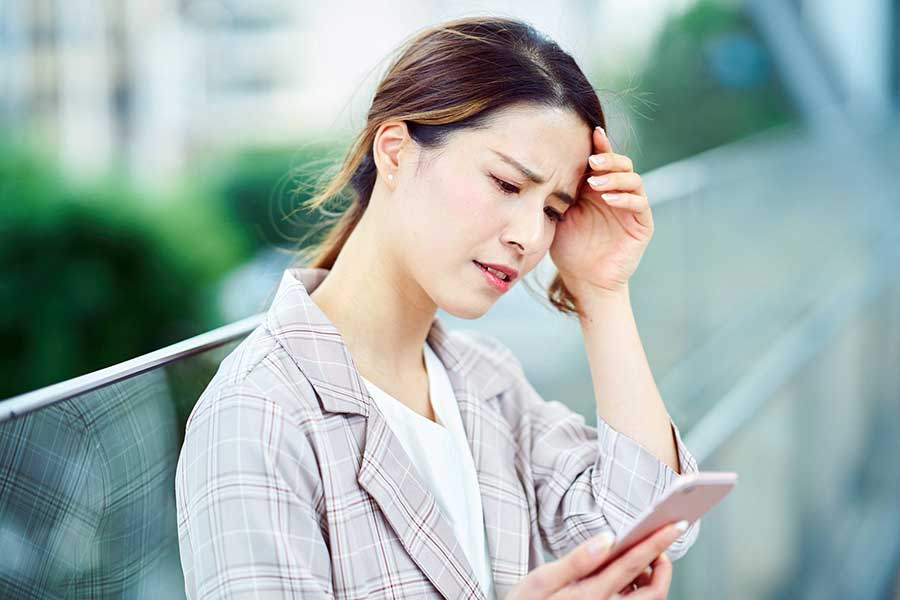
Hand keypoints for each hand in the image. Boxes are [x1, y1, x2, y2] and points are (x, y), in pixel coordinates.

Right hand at [506, 522, 681, 599]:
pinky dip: (638, 589)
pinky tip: (623, 578)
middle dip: (663, 566)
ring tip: (637, 559)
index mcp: (590, 595)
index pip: (633, 564)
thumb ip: (575, 560)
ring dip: (652, 579)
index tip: (676, 525)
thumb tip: (607, 539)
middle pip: (654, 593)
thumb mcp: (540, 581)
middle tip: (657, 544)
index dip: (657, 542)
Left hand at [549, 126, 653, 298]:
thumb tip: (549, 164)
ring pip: (633, 179)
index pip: (601, 160)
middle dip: (608, 158)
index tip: (590, 133)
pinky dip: (625, 197)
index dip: (599, 145)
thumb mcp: (559, 215)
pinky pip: (639, 204)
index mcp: (596, 187)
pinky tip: (608, 198)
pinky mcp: (642, 224)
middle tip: (592, 160)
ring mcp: (631, 207)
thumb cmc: (568, 248)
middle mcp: (617, 192)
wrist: (584, 280)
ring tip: (596, 182)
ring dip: (615, 177)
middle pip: (621, 163)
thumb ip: (561, 191)